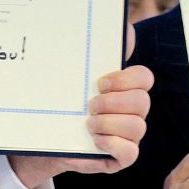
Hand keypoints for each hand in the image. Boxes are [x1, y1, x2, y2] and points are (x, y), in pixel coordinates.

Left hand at [9, 63, 151, 188]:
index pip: (144, 77)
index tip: (99, 83)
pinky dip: (112, 143)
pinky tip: (95, 140)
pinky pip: (131, 152)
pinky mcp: (121, 157)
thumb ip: (87, 59)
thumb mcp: (68, 81)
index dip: (126, 79)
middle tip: (89, 106)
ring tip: (88, 124)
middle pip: (142, 101)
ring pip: (137, 126)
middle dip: (112, 102)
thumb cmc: (60, 106)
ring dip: (108, 123)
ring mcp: (129, 135)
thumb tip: (120, 32)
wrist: (44, 139)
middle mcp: (131, 112)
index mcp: (123, 90)